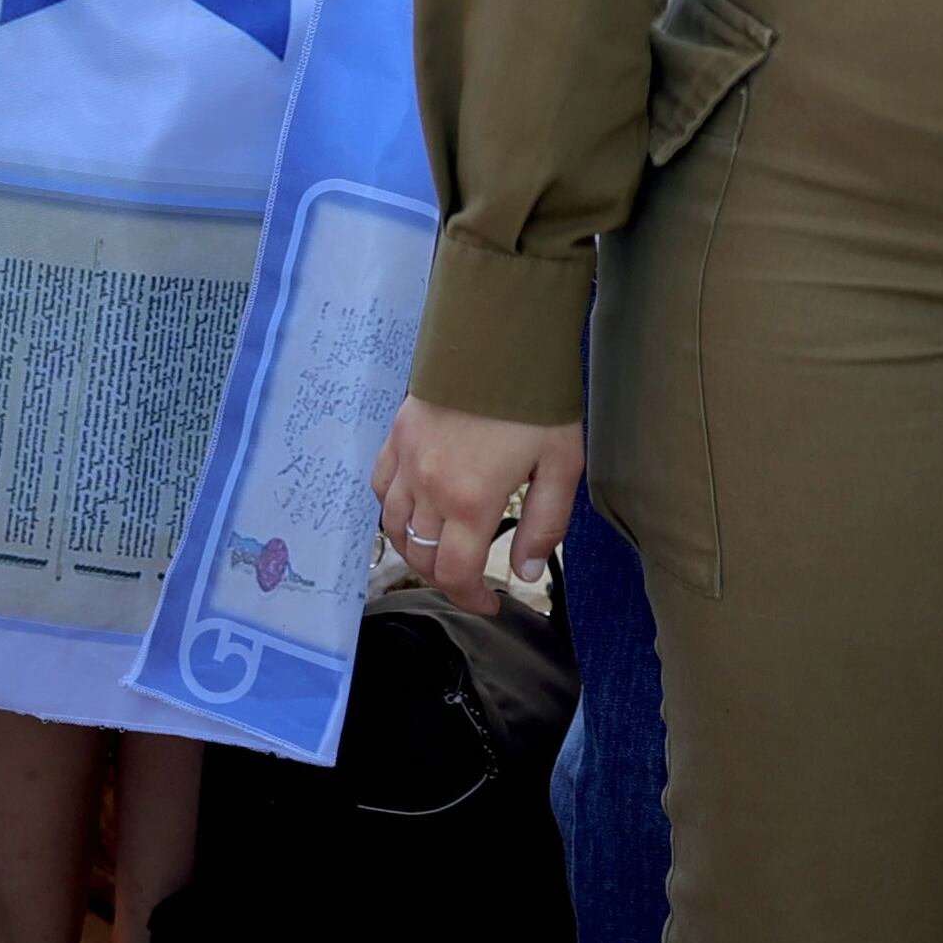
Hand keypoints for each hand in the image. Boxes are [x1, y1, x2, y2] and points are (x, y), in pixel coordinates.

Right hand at [371, 398, 586, 620]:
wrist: (497, 337)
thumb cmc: (535, 402)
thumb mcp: (561, 466)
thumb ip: (545, 525)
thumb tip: (528, 573)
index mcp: (469, 501)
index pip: (454, 574)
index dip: (470, 600)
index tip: (489, 605)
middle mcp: (428, 489)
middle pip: (422, 556)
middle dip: (447, 578)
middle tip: (472, 581)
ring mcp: (406, 462)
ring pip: (395, 528)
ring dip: (417, 551)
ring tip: (442, 553)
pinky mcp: (396, 438)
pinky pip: (382, 489)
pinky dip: (393, 512)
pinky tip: (413, 513)